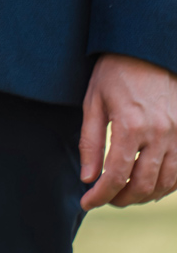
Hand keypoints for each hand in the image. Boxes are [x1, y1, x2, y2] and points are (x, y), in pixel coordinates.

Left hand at [80, 53, 176, 208]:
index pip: (115, 176)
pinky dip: (164, 186)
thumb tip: (87, 178)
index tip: (87, 202)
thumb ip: (90, 142)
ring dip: (142, 196)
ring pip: (163, 184)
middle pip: (142, 186)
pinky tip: (148, 185)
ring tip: (124, 194)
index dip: (100, 195)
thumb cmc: (115, 72)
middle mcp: (158, 134)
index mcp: (130, 125)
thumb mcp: (94, 101)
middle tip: (105, 198)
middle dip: (121, 199)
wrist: (147, 50)